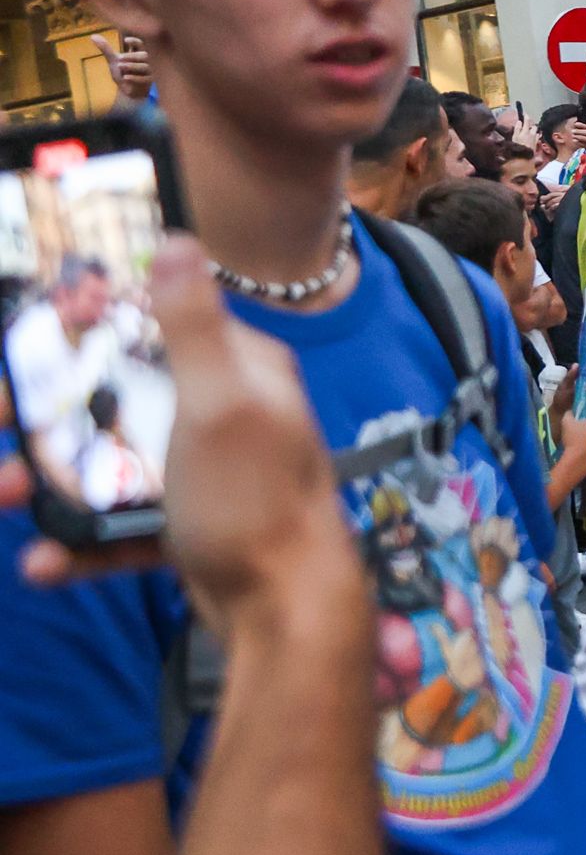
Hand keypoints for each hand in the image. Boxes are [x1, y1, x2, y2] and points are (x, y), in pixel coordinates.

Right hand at [20, 240, 351, 622]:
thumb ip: (194, 326)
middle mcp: (228, 412)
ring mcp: (209, 473)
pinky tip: (46, 563)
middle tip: (0, 440)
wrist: (287, 611)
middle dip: (48, 422)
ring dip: (51, 484)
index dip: (81, 338)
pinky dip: (83, 544)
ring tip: (6, 498)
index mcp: (241, 369)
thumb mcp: (221, 401)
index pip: (150, 329)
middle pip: (117, 400)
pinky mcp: (195, 528)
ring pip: (112, 466)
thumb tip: (177, 243)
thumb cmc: (254, 501)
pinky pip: (124, 527)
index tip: (21, 361)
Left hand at [88, 31, 148, 99]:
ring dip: (132, 66)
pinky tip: (126, 78)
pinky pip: (145, 79)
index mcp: (138, 53)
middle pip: (144, 55)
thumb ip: (106, 49)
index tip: (125, 40)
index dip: (135, 41)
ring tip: (120, 67)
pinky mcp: (149, 82)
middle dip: (132, 56)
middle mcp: (146, 62)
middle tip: (120, 59)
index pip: (140, 44)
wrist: (129, 91)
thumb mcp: (113, 60)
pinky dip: (135, 78)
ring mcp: (150, 72)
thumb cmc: (123, 73)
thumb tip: (93, 36)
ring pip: (145, 66)